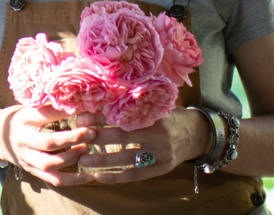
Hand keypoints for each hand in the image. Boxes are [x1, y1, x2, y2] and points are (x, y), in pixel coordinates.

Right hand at [0, 105, 96, 186]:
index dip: (64, 112)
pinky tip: (89, 175)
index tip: (83, 107)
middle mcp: (23, 140)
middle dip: (72, 138)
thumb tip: (77, 100)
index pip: (44, 115)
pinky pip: (53, 179)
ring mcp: (27, 158)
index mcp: (23, 119)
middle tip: (91, 132)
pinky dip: (73, 180)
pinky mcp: (32, 170)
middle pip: (48, 142)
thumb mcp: (25, 107)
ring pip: (50, 164)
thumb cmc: (16, 117)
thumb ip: (46, 106)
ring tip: (87, 148)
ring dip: (72, 157)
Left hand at [77, 108, 209, 183]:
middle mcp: (158, 134)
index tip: (80, 117)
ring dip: (103, 161)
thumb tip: (98, 95)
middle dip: (98, 137)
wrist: (196, 133)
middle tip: (77, 138)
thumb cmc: (166, 115)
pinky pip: (136, 174)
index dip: (100, 117)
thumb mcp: (154, 104)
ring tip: (83, 160)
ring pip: (128, 158)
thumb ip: (133, 101)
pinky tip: (99, 177)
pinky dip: (117, 177)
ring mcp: (161, 153)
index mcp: (154, 114)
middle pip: (124, 136)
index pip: (123, 115)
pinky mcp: (161, 168)